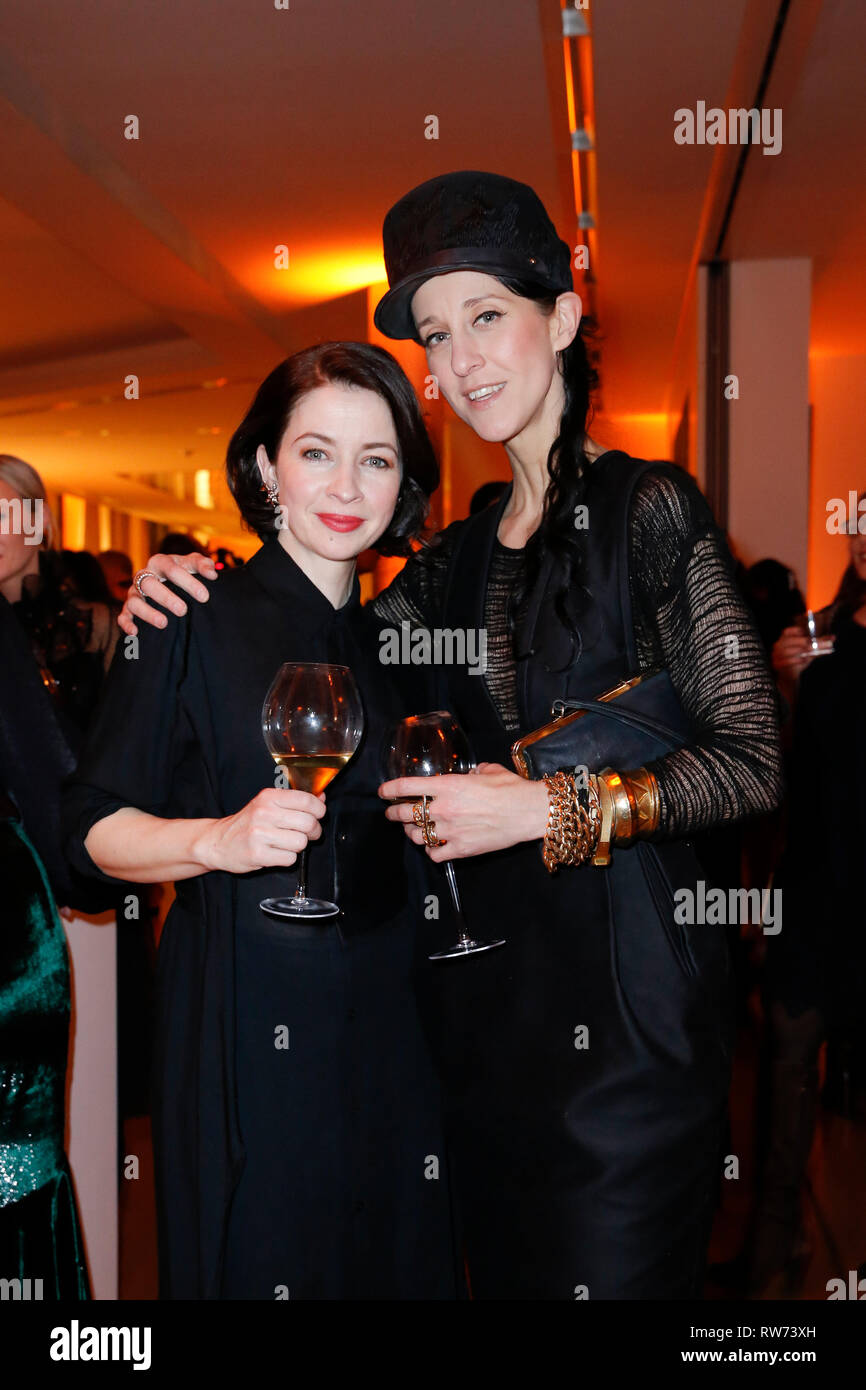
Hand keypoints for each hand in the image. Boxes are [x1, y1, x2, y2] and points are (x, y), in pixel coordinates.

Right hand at [119, 552, 218, 635]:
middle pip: (149, 583)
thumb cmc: (182, 572)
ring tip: (163, 623)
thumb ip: (203, 564)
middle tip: (183, 610)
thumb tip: (212, 573)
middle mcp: (144, 576)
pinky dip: (126, 623)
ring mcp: (134, 592)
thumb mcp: (193, 564)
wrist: (168, 581)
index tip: (204, 597)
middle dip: (166, 597)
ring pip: (134, 601)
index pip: (171, 569)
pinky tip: (135, 632)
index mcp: (160, 562)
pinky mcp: (128, 608)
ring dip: (147, 612)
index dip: (188, 582)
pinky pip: (123, 615)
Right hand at [198, 788, 325, 873]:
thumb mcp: (267, 804)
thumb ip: (295, 800)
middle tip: (307, 834)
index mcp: (268, 797)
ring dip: (298, 846)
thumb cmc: (247, 823)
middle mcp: (264, 813)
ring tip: (286, 843)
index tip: (318, 815)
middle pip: (308, 823)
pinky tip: (276, 853)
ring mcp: (260, 834)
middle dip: (313, 831)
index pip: (307, 801)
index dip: (319, 810)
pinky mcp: (258, 854)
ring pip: (301, 843)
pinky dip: (287, 858)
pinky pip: (290, 859)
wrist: (218, 841)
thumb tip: (321, 797)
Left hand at [378, 762, 548, 862]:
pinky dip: (431, 851)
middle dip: (394, 814)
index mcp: (448, 786)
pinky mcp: (461, 849)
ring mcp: (451, 830)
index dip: (389, 790)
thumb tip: (472, 773)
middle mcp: (444, 808)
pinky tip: (435, 846)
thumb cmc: (512, 790)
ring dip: (411, 833)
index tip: (384, 792)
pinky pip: (434, 854)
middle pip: (404, 813)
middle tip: (394, 813)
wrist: (528, 812)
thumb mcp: (488, 771)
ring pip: (415, 836)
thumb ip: (473, 771)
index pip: (405, 787)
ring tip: (414, 830)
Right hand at [772, 624, 819, 673]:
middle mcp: (779, 646)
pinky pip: (787, 661)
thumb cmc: (798, 660)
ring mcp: (777, 655)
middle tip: (814, 644)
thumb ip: (819, 644)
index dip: (795, 631)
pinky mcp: (778, 664)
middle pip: (789, 641)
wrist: (789, 675)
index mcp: (785, 639)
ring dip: (801, 651)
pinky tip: (804, 660)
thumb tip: (833, 637)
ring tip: (811, 652)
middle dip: (802, 642)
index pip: (787, 632)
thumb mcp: (809, 651)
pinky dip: (796, 661)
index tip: (804, 632)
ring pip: (788, 651)